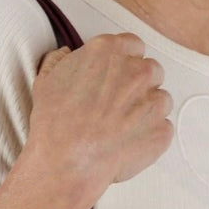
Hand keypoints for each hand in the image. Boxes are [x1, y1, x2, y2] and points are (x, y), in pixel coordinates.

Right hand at [29, 33, 173, 188]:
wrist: (67, 162)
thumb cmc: (55, 124)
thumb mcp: (46, 81)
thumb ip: (60, 60)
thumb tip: (66, 55)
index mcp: (110, 52)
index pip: (133, 46)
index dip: (125, 62)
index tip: (118, 76)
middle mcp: (137, 71)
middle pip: (151, 71)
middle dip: (139, 86)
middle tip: (119, 105)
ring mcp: (153, 101)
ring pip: (161, 99)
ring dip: (147, 110)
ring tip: (123, 127)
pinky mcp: (161, 130)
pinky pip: (163, 129)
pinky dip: (150, 136)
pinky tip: (128, 143)